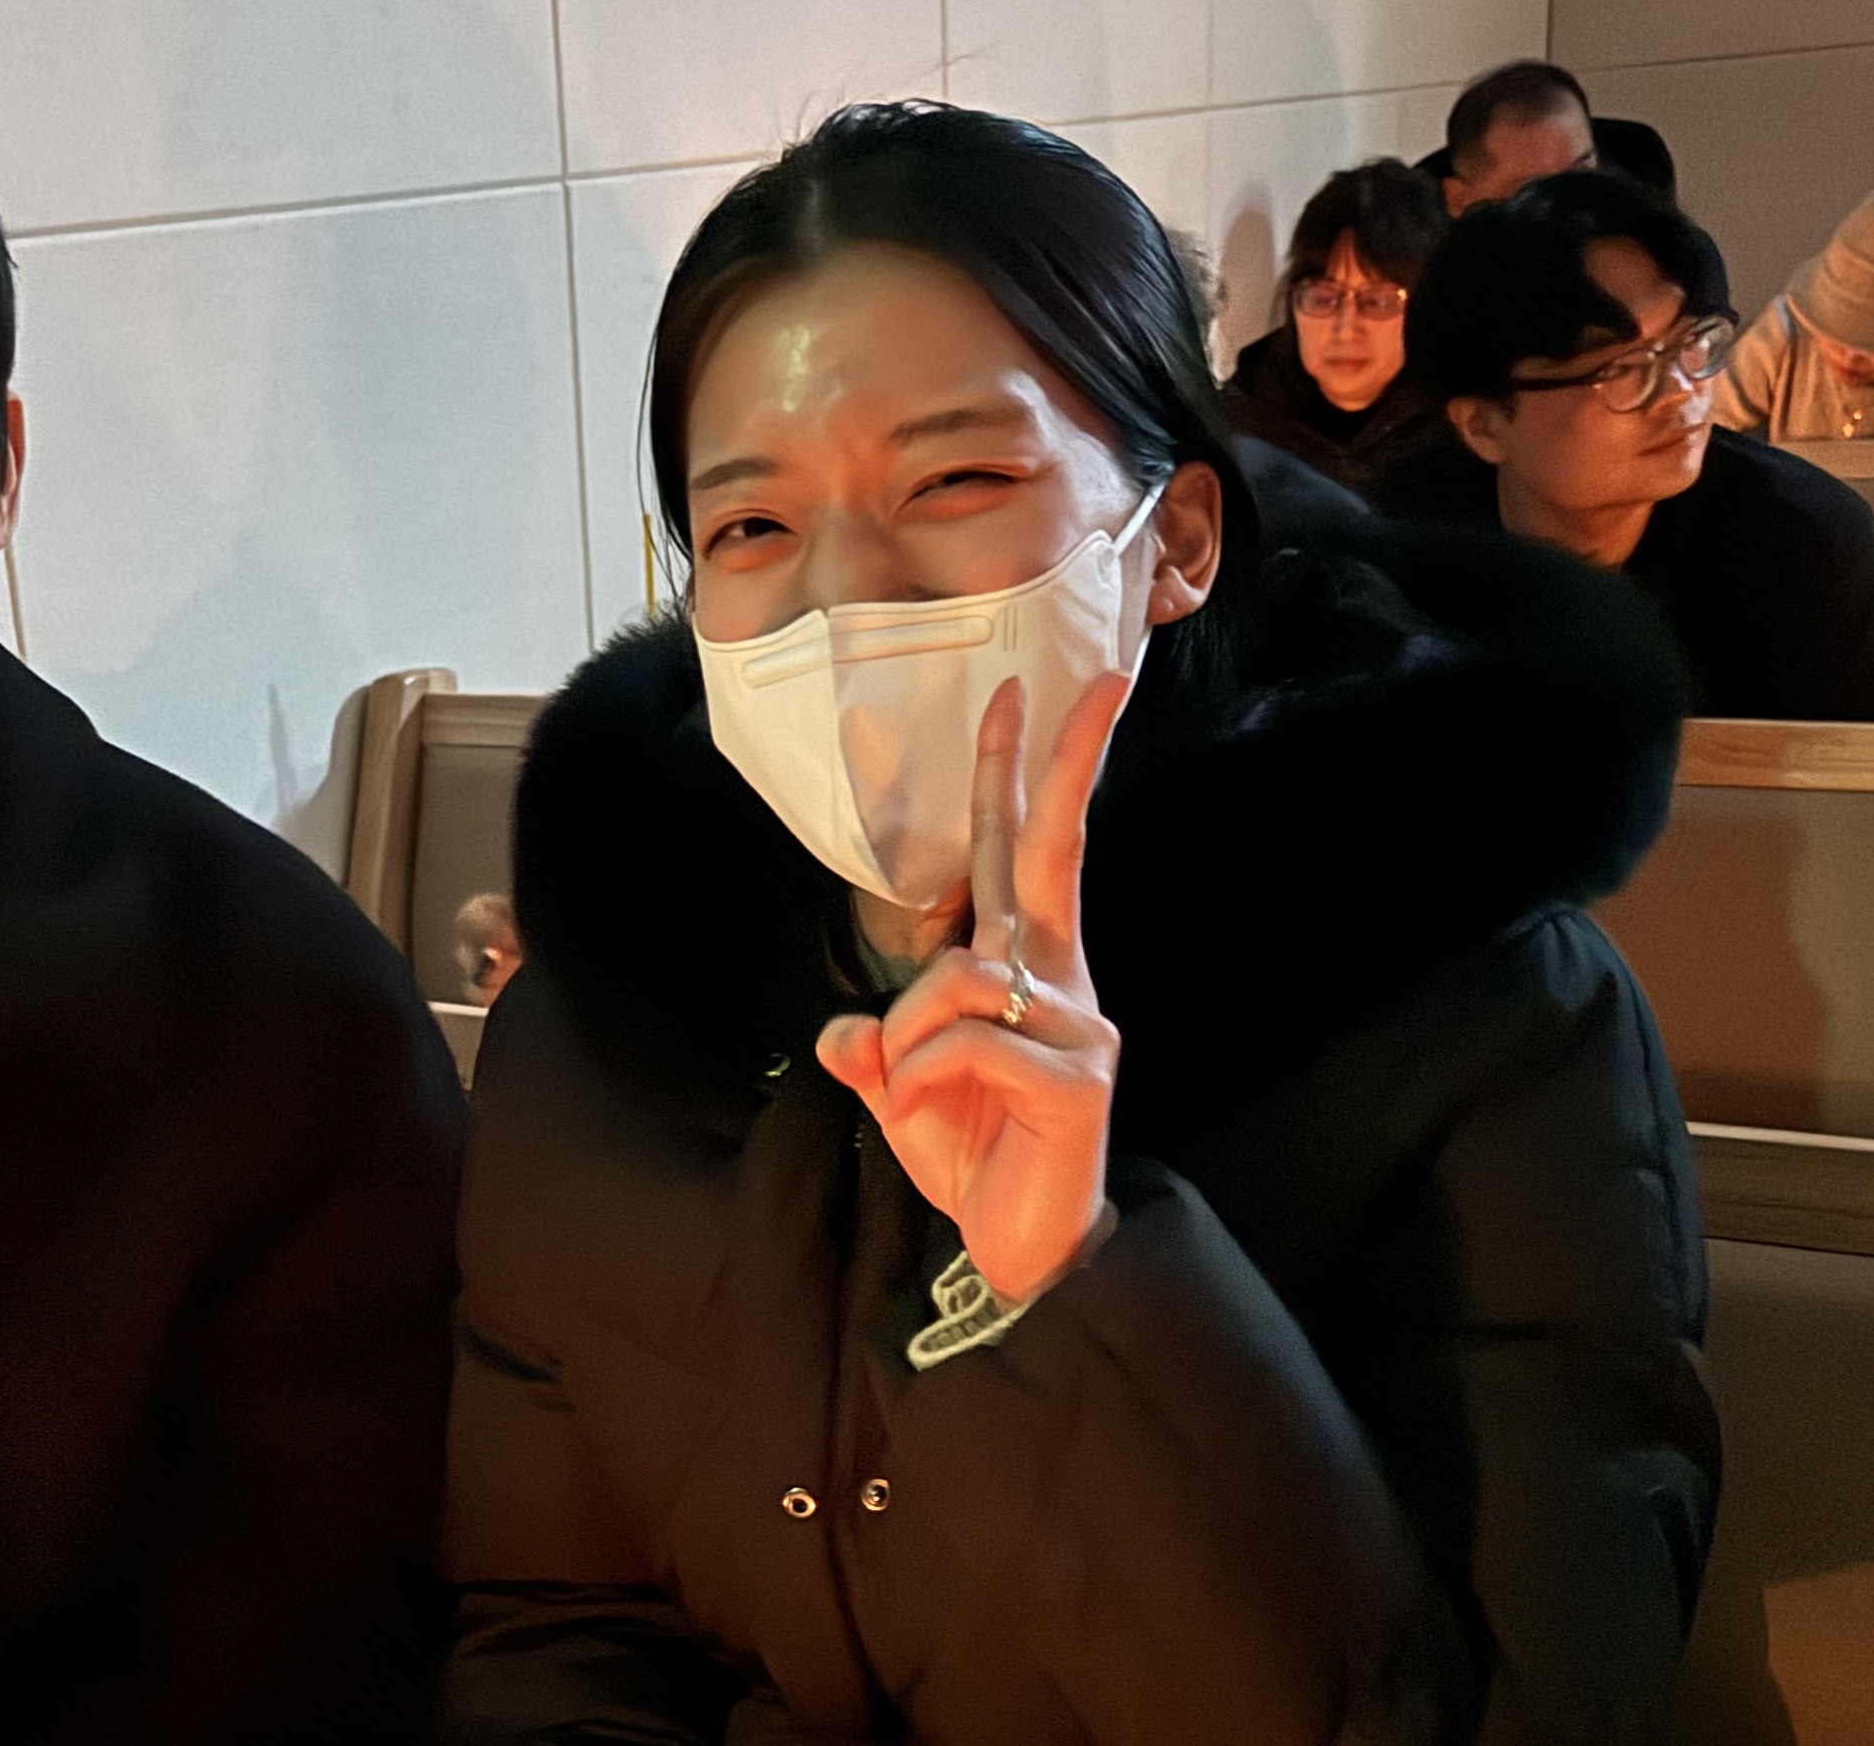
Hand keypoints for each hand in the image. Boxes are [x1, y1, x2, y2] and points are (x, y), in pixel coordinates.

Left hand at [814, 672, 1128, 1301]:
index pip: (1018, 857)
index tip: (1018, 696)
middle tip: (1095, 685)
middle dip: (1059, 766)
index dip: (1017, 779)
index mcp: (1020, 972)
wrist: (1023, 1257)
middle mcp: (1058, 982)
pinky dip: (922, 1079)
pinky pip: (966, 1044)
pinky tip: (935, 1115)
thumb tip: (845, 1036)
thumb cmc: (976, 1162)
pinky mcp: (1073, 1077)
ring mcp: (1076, 1026)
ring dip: (907, 1037)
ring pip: (958, 977)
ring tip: (911, 1093)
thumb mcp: (902, 1099)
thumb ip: (875, 1055)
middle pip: (1053, 855)